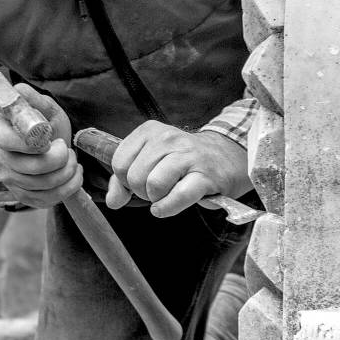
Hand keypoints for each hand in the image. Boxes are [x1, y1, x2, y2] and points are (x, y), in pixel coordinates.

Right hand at [0, 85, 82, 208]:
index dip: (34, 145)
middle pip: (32, 169)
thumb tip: (18, 88)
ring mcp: (11, 181)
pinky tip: (74, 176)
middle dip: (60, 160)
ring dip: (68, 173)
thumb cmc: (45, 126)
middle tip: (68, 150)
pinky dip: (68, 188)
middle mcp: (1, 160)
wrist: (49, 148)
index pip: (9, 143)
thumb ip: (33, 99)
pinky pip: (47, 200)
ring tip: (73, 161)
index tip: (50, 139)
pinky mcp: (24, 197)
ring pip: (43, 186)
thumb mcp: (44, 109)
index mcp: (1, 134)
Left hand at [104, 121, 250, 217]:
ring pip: (153, 185)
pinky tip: (166, 207)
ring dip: (156, 199)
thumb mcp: (150, 162)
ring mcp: (187, 155)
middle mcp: (167, 138)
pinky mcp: (204, 175)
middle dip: (141, 192)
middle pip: (134, 177)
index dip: (124, 181)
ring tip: (166, 194)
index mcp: (149, 131)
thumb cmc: (182, 162)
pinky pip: (177, 196)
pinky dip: (167, 208)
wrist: (226, 157)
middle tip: (156, 190)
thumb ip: (123, 181)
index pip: (119, 163)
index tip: (139, 181)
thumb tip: (112, 201)